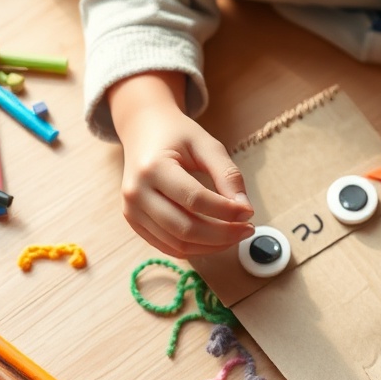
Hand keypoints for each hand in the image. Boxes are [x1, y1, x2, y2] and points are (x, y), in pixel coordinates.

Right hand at [112, 74, 253, 256]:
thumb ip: (228, 175)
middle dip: (222, 235)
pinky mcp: (134, 222)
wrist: (143, 130)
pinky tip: (215, 239)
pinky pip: (168, 247)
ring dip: (212, 246)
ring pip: (177, 245)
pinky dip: (196, 249)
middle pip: (185, 228)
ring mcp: (131, 211)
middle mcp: (136, 192)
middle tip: (247, 230)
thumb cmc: (176, 135)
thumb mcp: (206, 145)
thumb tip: (244, 211)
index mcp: (153, 167)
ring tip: (235, 235)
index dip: (225, 211)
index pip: (194, 199)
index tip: (249, 213)